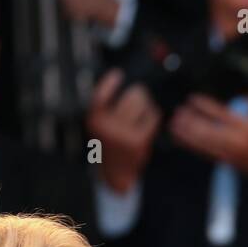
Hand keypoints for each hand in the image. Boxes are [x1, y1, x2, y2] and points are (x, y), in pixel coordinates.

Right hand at [86, 68, 161, 192]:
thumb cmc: (109, 143)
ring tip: (141, 111)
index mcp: (95, 120)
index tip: (118, 74)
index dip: (109, 83)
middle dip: (137, 93)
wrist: (116, 172)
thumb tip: (119, 79)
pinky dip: (152, 116)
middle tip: (138, 95)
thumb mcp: (99, 124)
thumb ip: (104, 106)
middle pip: (130, 96)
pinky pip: (152, 116)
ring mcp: (125, 135)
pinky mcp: (140, 141)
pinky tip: (146, 122)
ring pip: (143, 104)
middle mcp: (108, 127)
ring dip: (145, 103)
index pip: (100, 97)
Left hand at [168, 93, 247, 179]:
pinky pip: (203, 152)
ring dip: (186, 134)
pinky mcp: (223, 161)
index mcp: (246, 127)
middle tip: (179, 111)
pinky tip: (180, 138)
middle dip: (191, 121)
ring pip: (203, 144)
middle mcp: (236, 141)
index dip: (204, 106)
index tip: (192, 99)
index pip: (221, 115)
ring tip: (174, 124)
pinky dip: (190, 145)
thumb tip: (236, 94)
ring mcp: (228, 153)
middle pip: (207, 131)